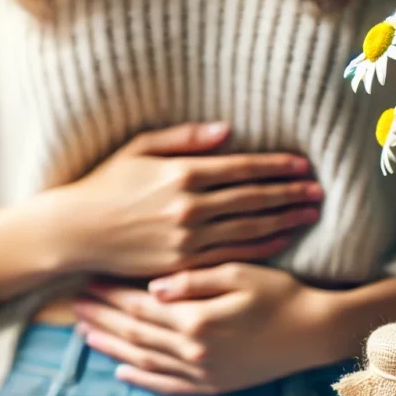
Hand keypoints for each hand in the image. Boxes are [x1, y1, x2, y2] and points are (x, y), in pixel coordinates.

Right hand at [42, 122, 322, 277]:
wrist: (76, 231)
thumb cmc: (106, 184)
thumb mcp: (139, 147)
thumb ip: (185, 137)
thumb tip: (228, 131)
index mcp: (182, 173)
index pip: (244, 168)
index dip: (278, 166)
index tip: (303, 166)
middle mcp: (189, 206)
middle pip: (254, 199)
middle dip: (291, 194)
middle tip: (319, 191)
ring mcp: (187, 239)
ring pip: (250, 228)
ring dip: (284, 220)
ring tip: (309, 214)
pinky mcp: (182, 264)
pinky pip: (232, 256)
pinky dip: (261, 248)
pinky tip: (282, 240)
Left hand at [71, 264, 395, 394]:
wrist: (316, 332)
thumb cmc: (282, 294)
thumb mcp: (240, 273)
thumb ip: (193, 280)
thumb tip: (151, 287)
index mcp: (196, 320)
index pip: (139, 306)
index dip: (111, 294)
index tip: (88, 280)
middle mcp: (193, 351)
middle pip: (134, 334)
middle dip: (102, 318)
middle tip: (74, 303)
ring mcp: (202, 372)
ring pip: (144, 360)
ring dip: (112, 346)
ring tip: (86, 332)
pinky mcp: (214, 385)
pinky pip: (168, 386)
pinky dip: (142, 379)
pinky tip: (122, 369)